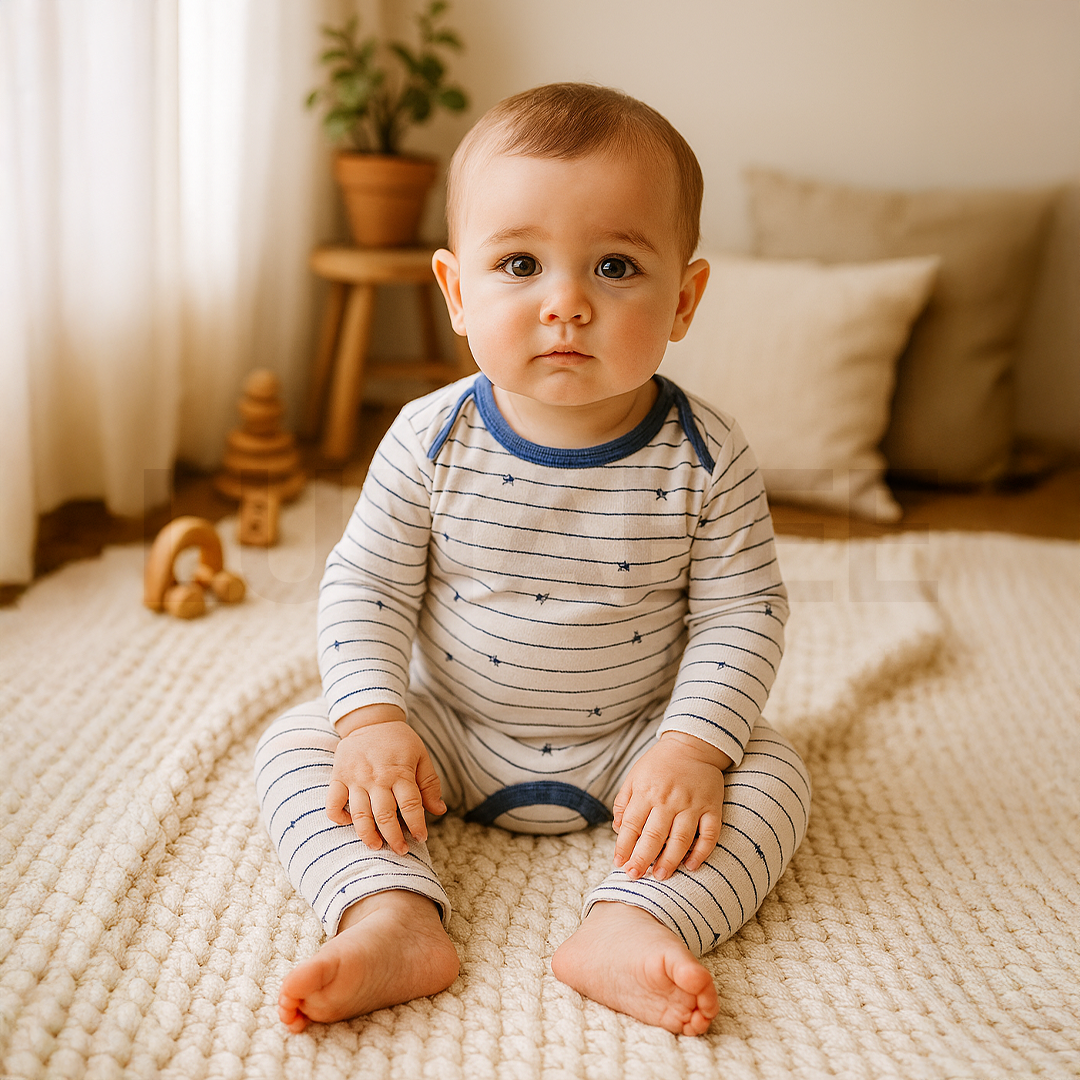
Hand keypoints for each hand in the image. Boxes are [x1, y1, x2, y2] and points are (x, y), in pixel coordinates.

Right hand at [326, 706, 445, 853]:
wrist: (371, 719)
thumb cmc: (399, 740)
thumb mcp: (421, 756)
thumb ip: (429, 784)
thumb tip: (439, 811)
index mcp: (400, 772)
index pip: (410, 806)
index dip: (417, 825)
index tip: (421, 838)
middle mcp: (377, 777)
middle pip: (385, 815)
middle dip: (394, 838)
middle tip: (401, 850)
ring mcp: (355, 777)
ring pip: (359, 814)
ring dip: (368, 835)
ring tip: (377, 846)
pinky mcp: (338, 776)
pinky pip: (333, 802)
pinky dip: (337, 817)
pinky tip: (348, 824)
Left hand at [611, 732, 730, 880]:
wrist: (692, 745)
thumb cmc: (658, 764)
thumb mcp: (635, 776)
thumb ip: (624, 802)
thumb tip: (618, 830)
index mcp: (647, 791)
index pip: (632, 824)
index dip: (624, 846)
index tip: (619, 863)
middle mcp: (669, 799)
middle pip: (654, 835)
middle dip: (642, 859)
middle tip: (635, 875)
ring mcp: (692, 804)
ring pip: (681, 839)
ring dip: (670, 860)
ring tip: (660, 876)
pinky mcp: (712, 807)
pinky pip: (709, 834)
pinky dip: (702, 852)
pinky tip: (691, 865)